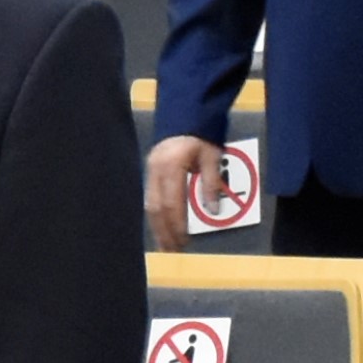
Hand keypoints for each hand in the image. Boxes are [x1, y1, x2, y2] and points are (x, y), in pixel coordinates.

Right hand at [143, 133, 215, 247]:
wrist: (186, 112)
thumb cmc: (201, 134)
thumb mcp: (212, 156)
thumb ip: (211, 183)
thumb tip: (212, 210)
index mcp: (171, 166)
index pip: (172, 202)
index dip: (177, 224)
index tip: (184, 241)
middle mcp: (155, 170)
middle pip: (156, 208)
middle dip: (165, 231)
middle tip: (173, 250)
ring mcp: (149, 170)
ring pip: (149, 205)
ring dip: (158, 226)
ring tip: (166, 244)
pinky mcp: (150, 171)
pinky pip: (149, 198)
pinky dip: (156, 215)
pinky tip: (161, 226)